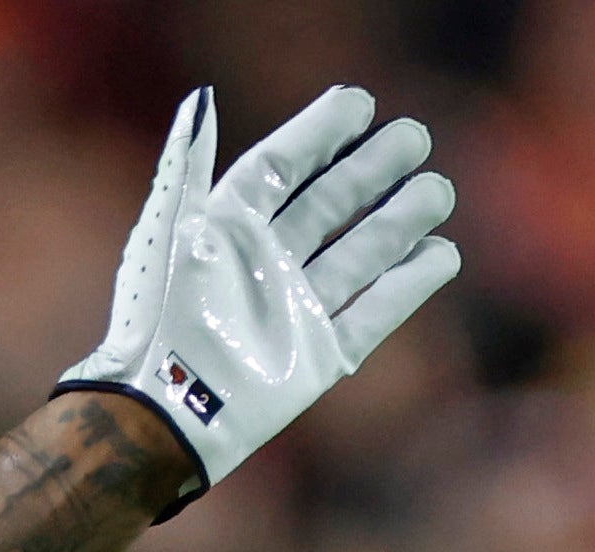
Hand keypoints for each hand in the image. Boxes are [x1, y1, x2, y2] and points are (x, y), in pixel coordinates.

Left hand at [58, 86, 461, 501]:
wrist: (161, 410)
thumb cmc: (154, 318)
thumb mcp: (166, 232)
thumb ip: (185, 164)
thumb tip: (201, 98)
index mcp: (226, 228)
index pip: (282, 168)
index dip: (318, 134)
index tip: (360, 103)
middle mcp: (265, 264)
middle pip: (329, 205)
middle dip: (372, 171)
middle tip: (415, 138)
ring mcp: (294, 311)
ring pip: (358, 255)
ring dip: (399, 222)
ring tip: (436, 191)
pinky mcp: (316, 358)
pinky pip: (371, 317)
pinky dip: (406, 289)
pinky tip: (440, 256)